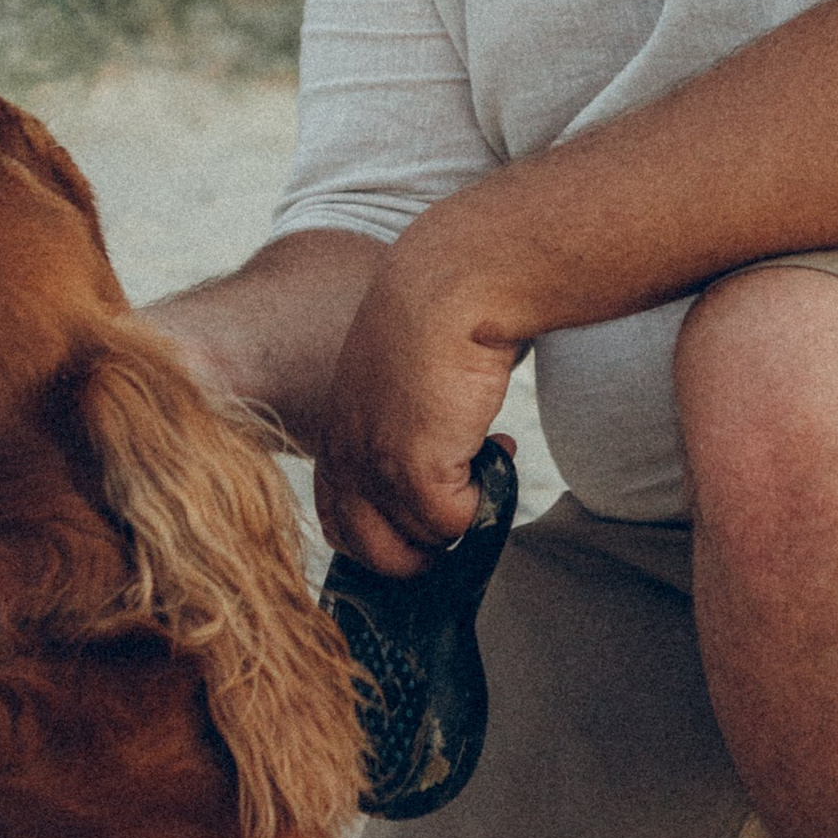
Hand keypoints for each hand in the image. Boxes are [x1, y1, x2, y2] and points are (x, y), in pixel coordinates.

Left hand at [314, 233, 519, 575]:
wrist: (454, 283)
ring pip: (423, 538)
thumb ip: (403, 423)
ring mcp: (375, 466)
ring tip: (488, 457)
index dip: (382, 535)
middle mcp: (345, 455)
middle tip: (459, 524)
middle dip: (418, 554)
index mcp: (338, 432)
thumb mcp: (400, 376)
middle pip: (368, 550)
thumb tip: (442, 466)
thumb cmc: (439, 316)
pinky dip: (486, 496)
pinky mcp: (415, 470)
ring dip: (463, 511)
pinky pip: (456, 523)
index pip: (339, 519)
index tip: (424, 524)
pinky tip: (500, 444)